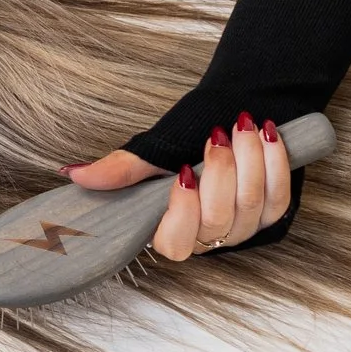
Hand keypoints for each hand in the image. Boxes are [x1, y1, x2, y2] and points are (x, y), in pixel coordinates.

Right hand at [67, 113, 291, 259]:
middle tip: (216, 135)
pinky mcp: (273, 211)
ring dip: (248, 161)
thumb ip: (119, 169)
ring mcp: (243, 226)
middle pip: (217, 221)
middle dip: (219, 173)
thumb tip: (74, 174)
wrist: (236, 106)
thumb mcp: (153, 150)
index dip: (183, 213)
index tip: (184, 172)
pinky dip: (273, 163)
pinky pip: (277, 196)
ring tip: (240, 126)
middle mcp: (209, 235)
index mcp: (173, 227)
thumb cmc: (191, 132)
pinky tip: (265, 135)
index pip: (176, 245)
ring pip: (250, 206)